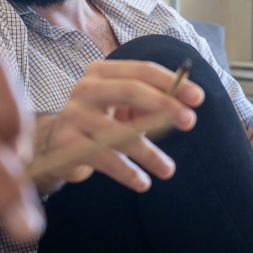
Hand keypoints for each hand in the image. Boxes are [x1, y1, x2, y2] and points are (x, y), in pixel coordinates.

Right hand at [34, 60, 201, 192]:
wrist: (55, 145)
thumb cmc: (100, 121)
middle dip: (163, 106)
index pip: (141, 70)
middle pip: (130, 91)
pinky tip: (143, 182)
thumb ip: (151, 102)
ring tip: (168, 169)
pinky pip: (105, 158)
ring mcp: (73, 114)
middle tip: (189, 121)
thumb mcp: (123, 107)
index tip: (197, 98)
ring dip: (149, 153)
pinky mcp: (67, 144)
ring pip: (119, 132)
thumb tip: (186, 103)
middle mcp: (86, 88)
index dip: (170, 83)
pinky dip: (128, 172)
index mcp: (102, 72)